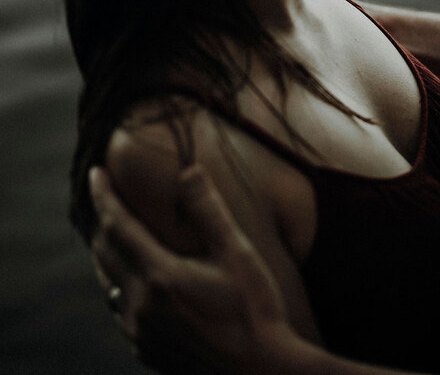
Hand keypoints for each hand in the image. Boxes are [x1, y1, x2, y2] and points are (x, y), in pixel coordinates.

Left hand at [89, 165, 294, 373]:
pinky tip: (138, 285)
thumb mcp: (237, 253)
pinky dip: (122, 287)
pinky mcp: (145, 350)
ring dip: (109, 255)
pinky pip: (121, 311)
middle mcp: (139, 305)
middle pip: (105, 253)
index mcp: (159, 275)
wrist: (260, 371)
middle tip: (106, 198)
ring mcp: (139, 331)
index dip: (104, 196)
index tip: (95, 172)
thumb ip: (209, 210)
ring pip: (108, 284)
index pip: (117, 225)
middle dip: (103, 222)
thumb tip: (188, 169)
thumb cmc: (254, 310)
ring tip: (117, 236)